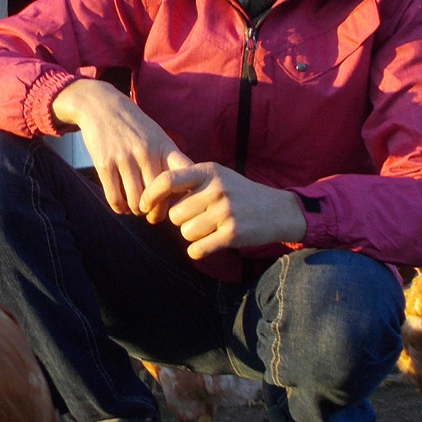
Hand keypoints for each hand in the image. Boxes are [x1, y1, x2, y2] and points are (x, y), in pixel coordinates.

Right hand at [51, 80, 191, 215]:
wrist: (100, 105)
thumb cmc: (133, 126)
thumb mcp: (157, 136)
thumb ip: (170, 159)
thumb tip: (186, 190)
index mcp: (164, 147)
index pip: (183, 177)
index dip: (184, 196)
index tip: (179, 202)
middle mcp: (146, 153)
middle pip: (158, 196)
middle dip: (155, 211)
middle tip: (152, 212)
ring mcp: (124, 158)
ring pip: (135, 201)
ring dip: (136, 210)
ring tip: (136, 208)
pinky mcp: (104, 164)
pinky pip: (115, 198)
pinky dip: (119, 208)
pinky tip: (121, 205)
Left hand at [138, 162, 306, 258]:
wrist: (278, 210)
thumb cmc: (239, 192)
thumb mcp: (217, 176)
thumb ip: (188, 181)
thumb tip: (151, 193)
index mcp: (208, 171)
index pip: (167, 180)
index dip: (150, 194)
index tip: (143, 205)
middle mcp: (215, 189)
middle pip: (175, 214)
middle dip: (182, 220)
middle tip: (199, 218)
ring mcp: (225, 211)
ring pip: (185, 232)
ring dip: (193, 235)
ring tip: (211, 227)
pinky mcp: (232, 233)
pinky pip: (197, 248)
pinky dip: (198, 250)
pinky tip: (209, 243)